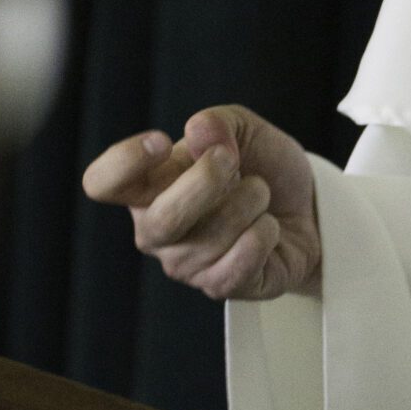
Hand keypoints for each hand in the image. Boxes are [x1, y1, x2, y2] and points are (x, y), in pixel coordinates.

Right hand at [82, 105, 320, 301]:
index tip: (162, 142)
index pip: (102, 183)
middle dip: (204, 183)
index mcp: (147, 187)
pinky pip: (236, 266)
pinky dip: (262, 236)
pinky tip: (268, 226)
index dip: (124, 162)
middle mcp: (156, 230)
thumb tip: (198, 129)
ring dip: (248, 203)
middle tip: (232, 158)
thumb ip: (220, 122)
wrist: (309, 207)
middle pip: (161, 220)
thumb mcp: (246, 131)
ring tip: (261, 192)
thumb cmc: (263, 167)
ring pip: (208, 240)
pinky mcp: (220, 286)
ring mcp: (185, 264)